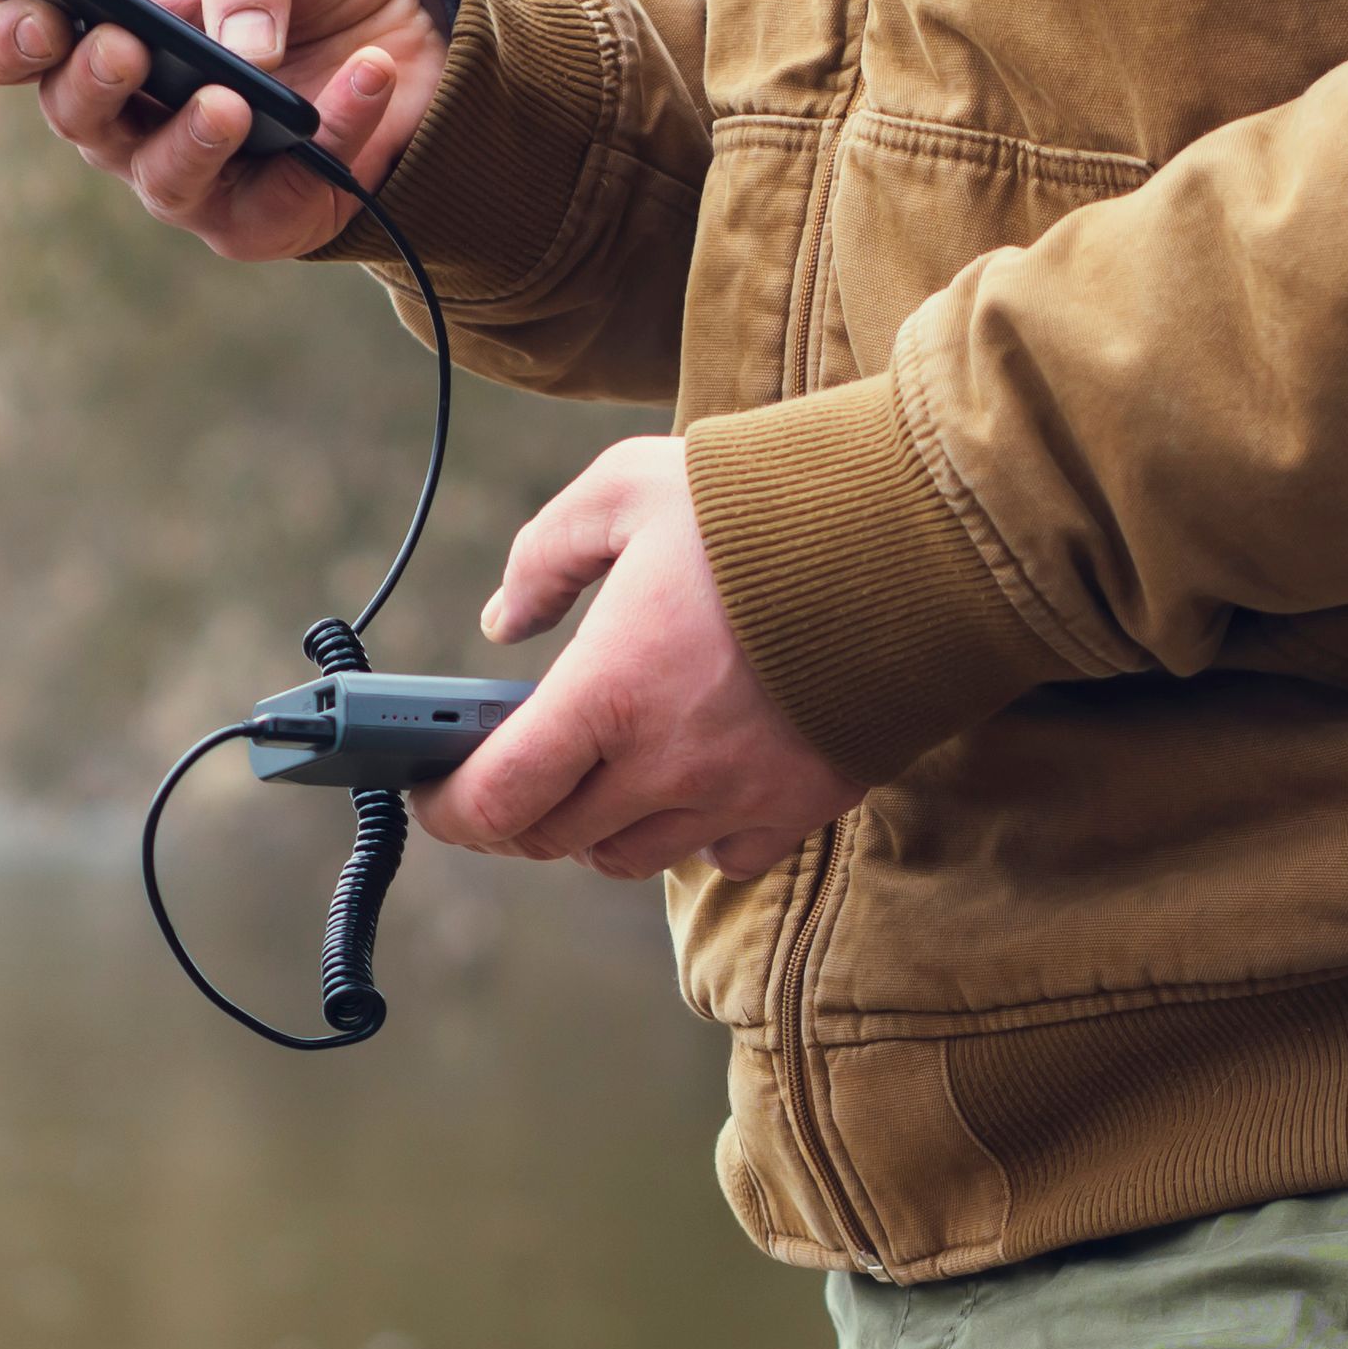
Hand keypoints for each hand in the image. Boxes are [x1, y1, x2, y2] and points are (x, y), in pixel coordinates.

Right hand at [0, 0, 447, 257]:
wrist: (413, 14)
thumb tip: (237, 43)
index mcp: (102, 21)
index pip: (8, 45)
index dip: (2, 42)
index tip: (43, 20)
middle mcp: (130, 109)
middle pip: (74, 118)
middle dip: (94, 85)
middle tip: (129, 48)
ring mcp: (194, 170)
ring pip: (164, 180)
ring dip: (195, 141)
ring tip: (232, 98)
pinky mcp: (268, 216)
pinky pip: (282, 201)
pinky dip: (334, 136)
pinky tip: (368, 75)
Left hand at [412, 438, 866, 881]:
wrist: (915, 536)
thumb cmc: (761, 506)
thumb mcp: (625, 490)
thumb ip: (544, 556)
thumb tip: (502, 621)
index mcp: (609, 691)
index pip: (497, 797)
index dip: (448, 810)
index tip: (432, 791)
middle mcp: (667, 765)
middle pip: (555, 839)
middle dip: (512, 818)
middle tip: (502, 779)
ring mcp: (737, 796)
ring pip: (631, 858)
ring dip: (594, 830)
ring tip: (592, 778)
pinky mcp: (801, 805)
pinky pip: (722, 857)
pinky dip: (691, 835)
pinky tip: (690, 784)